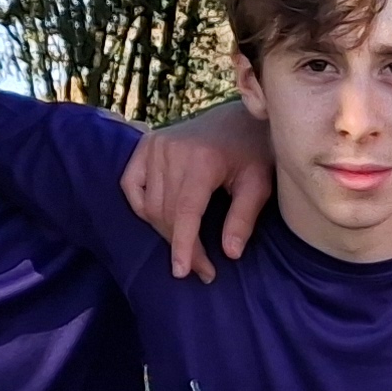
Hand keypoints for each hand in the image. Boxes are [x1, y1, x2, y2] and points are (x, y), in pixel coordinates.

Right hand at [122, 102, 274, 278]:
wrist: (237, 119)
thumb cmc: (253, 152)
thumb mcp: (259, 184)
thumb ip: (244, 217)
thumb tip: (230, 253)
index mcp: (202, 159)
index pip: (185, 212)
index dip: (184, 245)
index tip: (182, 272)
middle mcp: (172, 150)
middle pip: (167, 213)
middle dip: (183, 246)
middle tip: (203, 269)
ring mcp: (155, 145)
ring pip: (151, 206)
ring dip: (166, 232)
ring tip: (189, 248)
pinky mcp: (145, 145)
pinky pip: (131, 186)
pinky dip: (143, 207)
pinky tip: (161, 220)